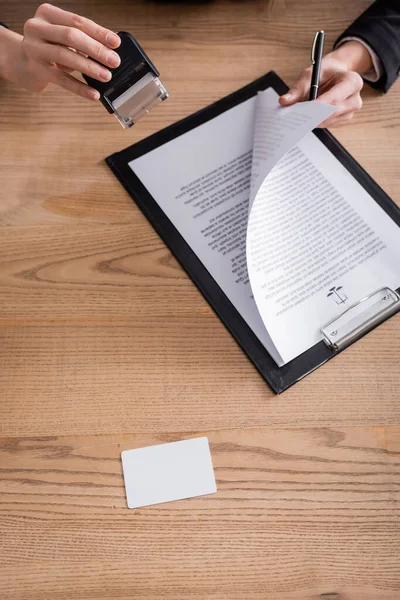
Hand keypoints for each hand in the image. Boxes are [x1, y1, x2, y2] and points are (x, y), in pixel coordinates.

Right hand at [0, 3, 120, 99]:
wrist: (24, 61)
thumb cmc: (50, 44)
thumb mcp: (63, 35)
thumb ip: (83, 37)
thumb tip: (111, 48)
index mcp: (47, 13)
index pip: (77, 21)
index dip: (98, 32)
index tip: (116, 43)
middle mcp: (37, 28)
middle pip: (71, 36)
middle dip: (96, 49)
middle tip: (114, 61)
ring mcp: (34, 49)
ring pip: (65, 56)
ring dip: (89, 67)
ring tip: (106, 76)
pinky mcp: (37, 70)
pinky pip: (62, 79)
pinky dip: (80, 87)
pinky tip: (93, 94)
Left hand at [279, 41, 372, 127]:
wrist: (336, 74)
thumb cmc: (325, 72)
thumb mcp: (311, 74)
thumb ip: (298, 88)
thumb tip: (284, 101)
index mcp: (352, 81)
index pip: (335, 97)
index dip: (319, 106)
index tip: (304, 111)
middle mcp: (355, 99)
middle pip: (332, 112)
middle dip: (313, 116)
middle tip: (295, 118)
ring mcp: (350, 111)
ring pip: (329, 121)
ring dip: (312, 121)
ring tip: (297, 118)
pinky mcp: (342, 119)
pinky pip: (327, 124)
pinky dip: (315, 122)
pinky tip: (305, 120)